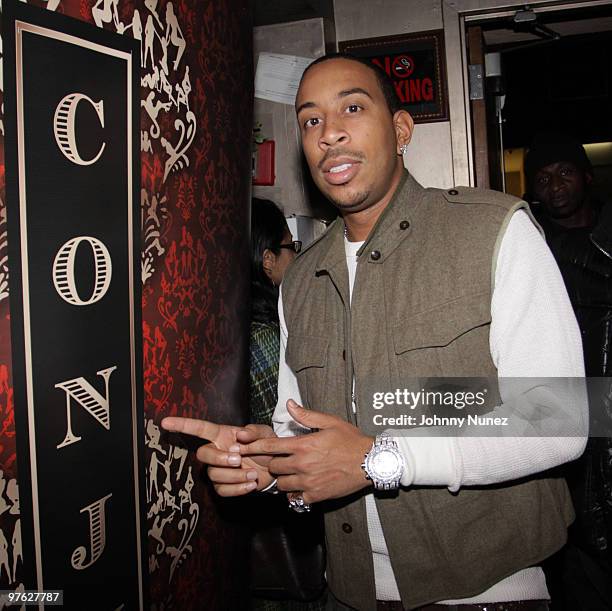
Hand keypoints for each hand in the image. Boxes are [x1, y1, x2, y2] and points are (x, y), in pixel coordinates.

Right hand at [160, 417, 276, 495]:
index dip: (183, 425)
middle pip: (203, 454)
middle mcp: (217, 451)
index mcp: (223, 435)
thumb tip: (240, 435)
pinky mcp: (224, 486)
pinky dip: (238, 489)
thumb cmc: (267, 446)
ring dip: (234, 476)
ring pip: (213, 475)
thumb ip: (254, 432)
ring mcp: (219, 470)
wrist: (276, 468)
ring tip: (253, 473)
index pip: (200, 429)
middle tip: (239, 460)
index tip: (165, 422)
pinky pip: (222, 490)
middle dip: (219, 458)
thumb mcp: (265, 434)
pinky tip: (251, 483)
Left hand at [240, 400, 373, 503]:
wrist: (370, 462)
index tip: (241, 447)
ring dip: (283, 478)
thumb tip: (289, 404)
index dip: (253, 447)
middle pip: (274, 467)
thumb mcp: (329, 422)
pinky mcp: (316, 495)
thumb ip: (306, 415)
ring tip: (290, 473)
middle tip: (278, 460)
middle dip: (273, 463)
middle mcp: (302, 464)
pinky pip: (295, 498)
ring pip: (282, 484)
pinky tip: (300, 486)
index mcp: (304, 445)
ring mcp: (308, 482)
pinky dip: (294, 493)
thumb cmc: (351, 440)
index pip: (270, 446)